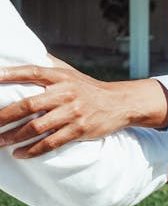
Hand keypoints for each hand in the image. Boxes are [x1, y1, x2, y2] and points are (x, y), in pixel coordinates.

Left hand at [0, 65, 167, 157]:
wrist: (119, 104)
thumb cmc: (90, 88)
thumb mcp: (72, 73)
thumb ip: (50, 65)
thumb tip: (26, 52)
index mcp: (62, 77)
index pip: (33, 72)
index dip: (10, 74)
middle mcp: (67, 94)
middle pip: (29, 105)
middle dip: (4, 116)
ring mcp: (74, 113)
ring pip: (37, 127)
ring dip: (14, 137)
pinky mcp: (80, 130)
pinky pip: (52, 142)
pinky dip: (33, 150)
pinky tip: (20, 153)